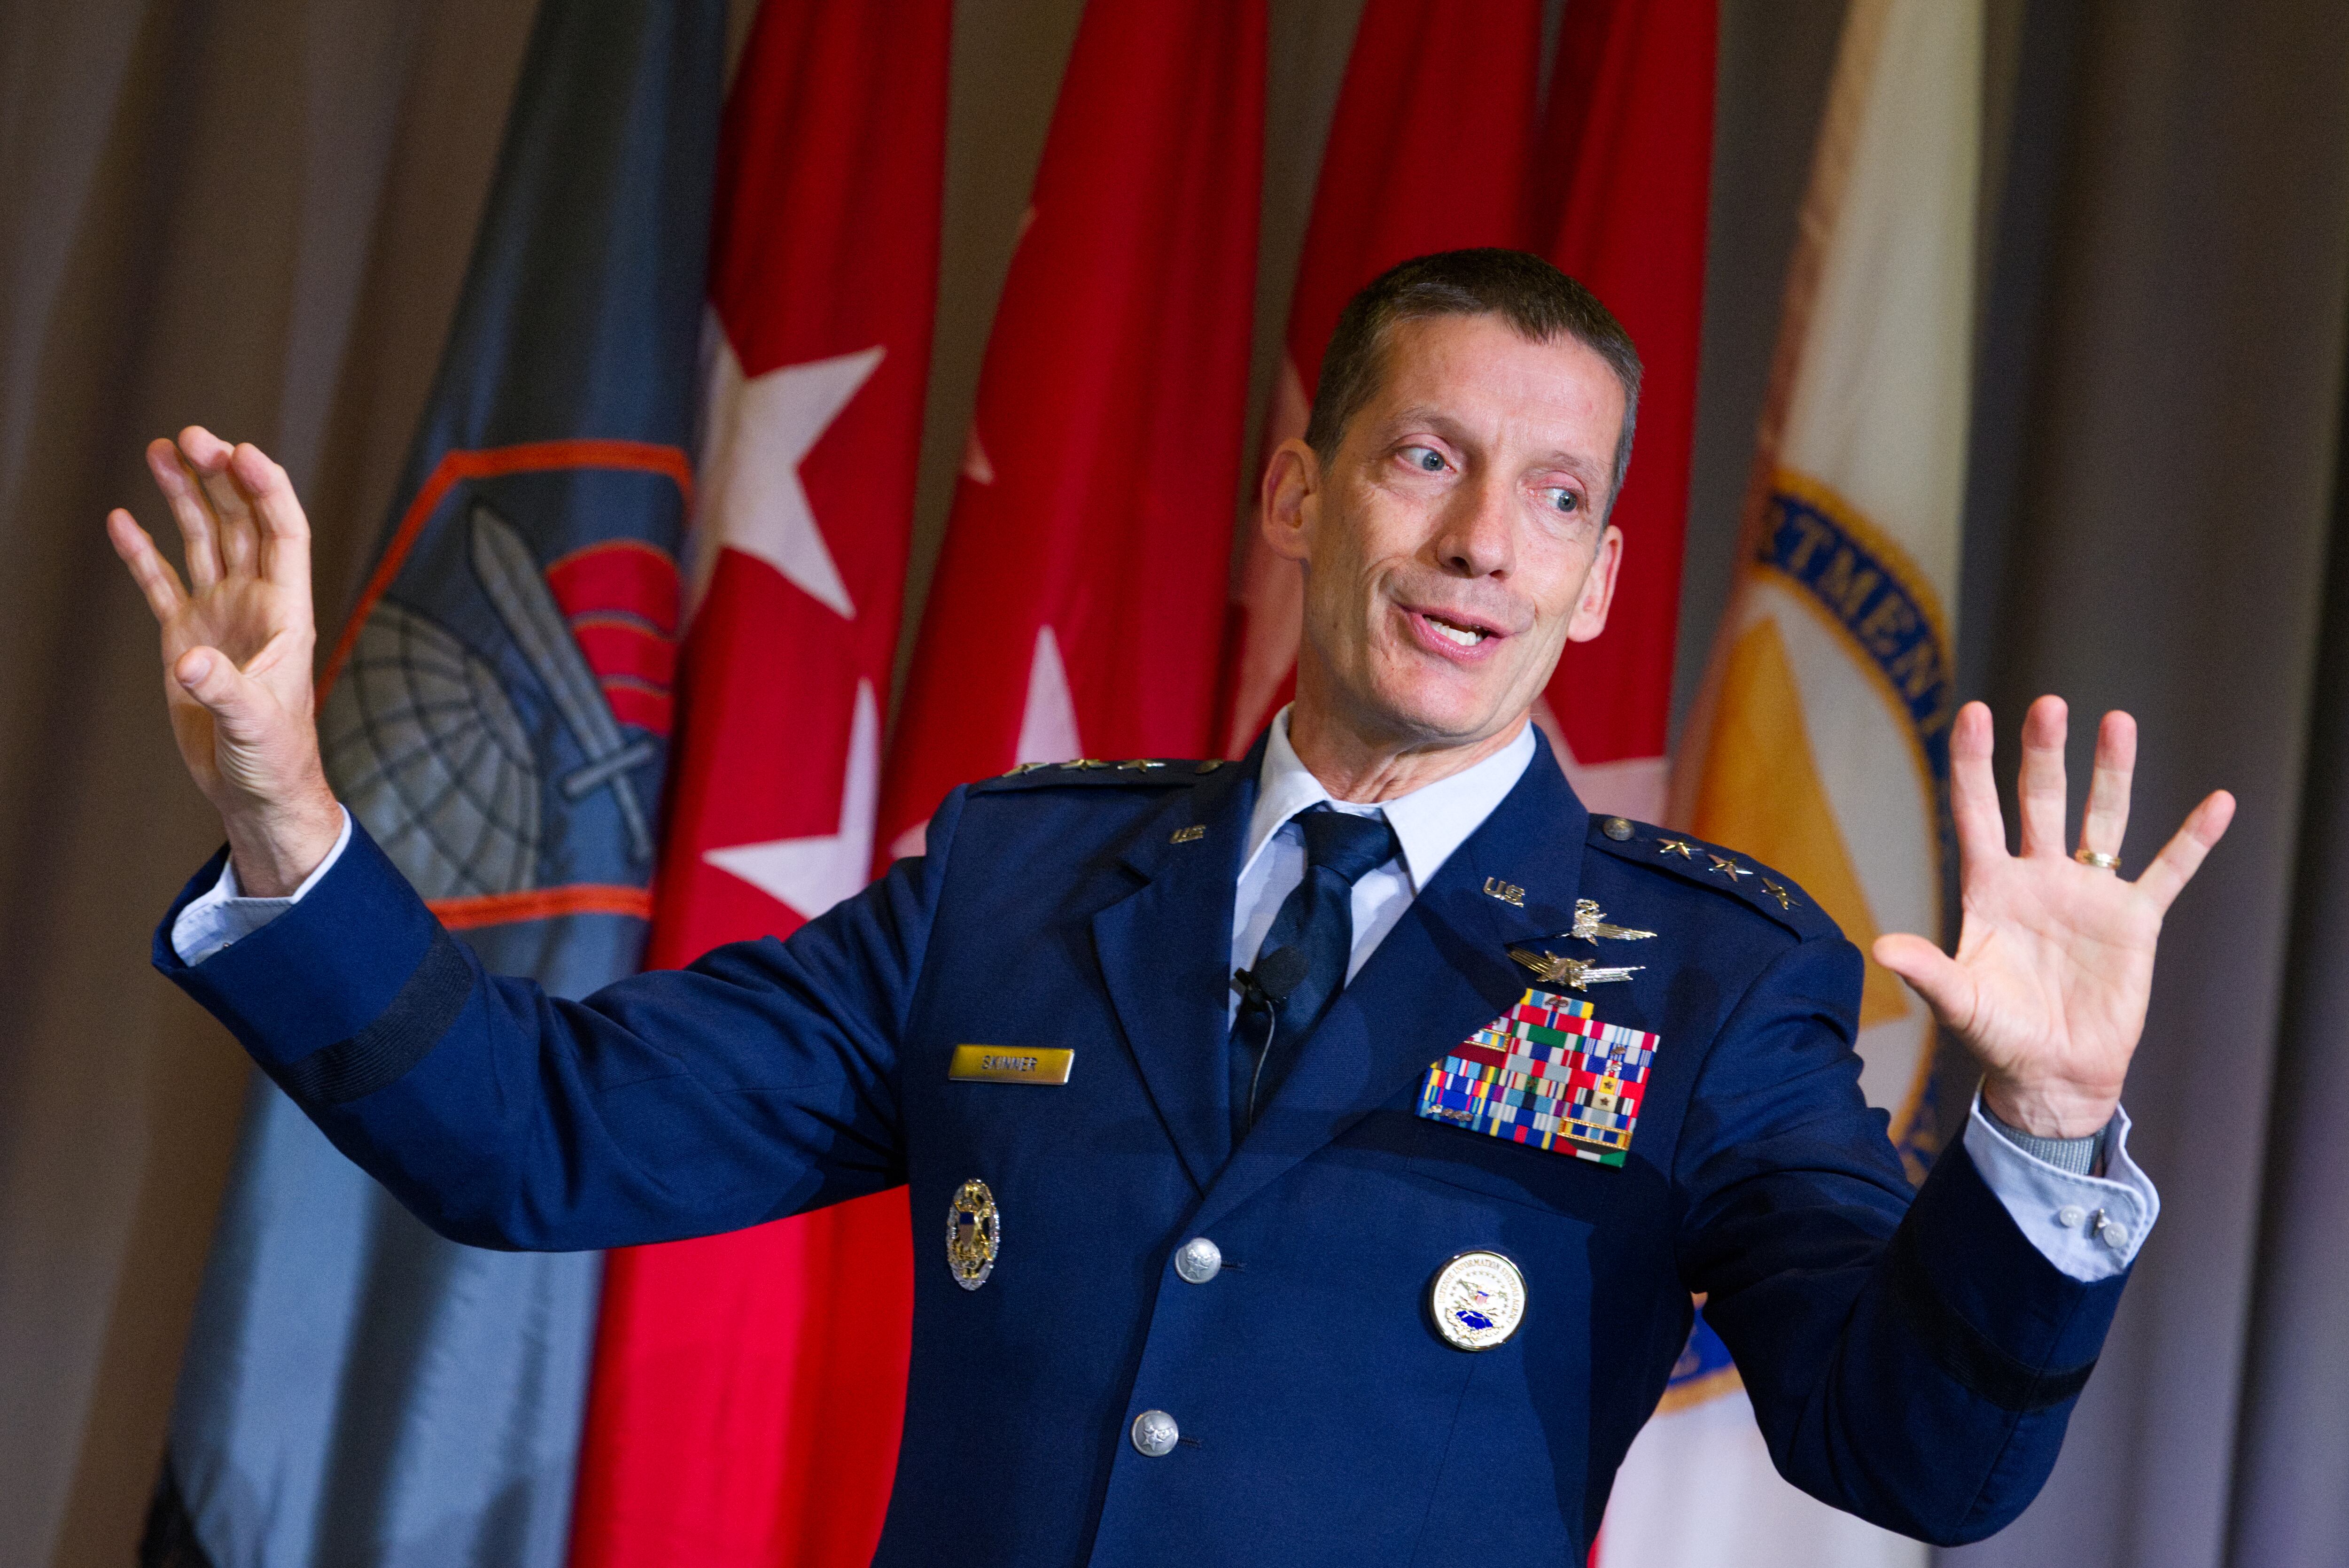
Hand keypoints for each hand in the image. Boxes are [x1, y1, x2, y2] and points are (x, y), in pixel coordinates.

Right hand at [110, 428, 340, 895]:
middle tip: (190, 437)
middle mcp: (254, 602)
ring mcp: (219, 615)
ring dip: (185, 496)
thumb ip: (224, 691)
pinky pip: (162, 581)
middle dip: (219, 477)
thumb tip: (191, 661)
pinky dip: (143, 552)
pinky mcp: (186, 637)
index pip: (282, 532)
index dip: (266, 489)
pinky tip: (123, 518)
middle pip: (240, 522)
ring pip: (202, 539)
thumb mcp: (254, 725)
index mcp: (286, 611)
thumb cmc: (274, 759)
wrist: (256, 790)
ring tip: (163, 450)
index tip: (240, 451)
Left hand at [1873, 697, 2233, 1137]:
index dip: (1973, 764)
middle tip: (2049, 705)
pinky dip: (2193, 840)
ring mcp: (2088, 894)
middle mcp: (2038, 878)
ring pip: (2102, 819)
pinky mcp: (2134, 922)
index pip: (1976, 811)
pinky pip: (2169, 872)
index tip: (1972, 713)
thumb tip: (1880, 947)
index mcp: (1989, 888)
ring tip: (2118, 721)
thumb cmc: (1998, 1037)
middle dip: (2043, 754)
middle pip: (2040, 801)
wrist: (2052, 1075)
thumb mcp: (1959, 1002)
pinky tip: (2218, 803)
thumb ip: (1927, 970)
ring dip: (2112, 773)